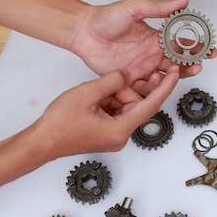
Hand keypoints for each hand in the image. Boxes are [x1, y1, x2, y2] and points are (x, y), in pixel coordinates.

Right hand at [31, 69, 178, 159]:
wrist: (41, 141)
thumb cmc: (59, 125)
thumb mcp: (88, 93)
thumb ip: (112, 81)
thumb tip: (126, 75)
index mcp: (120, 130)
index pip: (151, 105)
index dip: (165, 87)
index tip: (175, 74)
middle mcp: (120, 136)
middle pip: (134, 104)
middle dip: (122, 90)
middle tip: (104, 85)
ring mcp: (113, 135)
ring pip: (123, 106)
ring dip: (112, 96)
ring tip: (92, 95)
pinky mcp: (106, 133)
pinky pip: (114, 111)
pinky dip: (106, 102)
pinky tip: (91, 100)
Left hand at [66, 0, 216, 95]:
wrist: (83, 31)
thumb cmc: (106, 18)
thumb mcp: (135, 8)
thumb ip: (159, 8)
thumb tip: (182, 1)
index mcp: (156, 39)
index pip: (182, 45)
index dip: (197, 48)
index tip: (210, 50)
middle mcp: (152, 55)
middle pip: (178, 65)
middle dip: (190, 66)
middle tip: (197, 65)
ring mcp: (141, 68)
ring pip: (164, 79)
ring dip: (173, 78)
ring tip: (173, 72)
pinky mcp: (129, 79)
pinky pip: (145, 89)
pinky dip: (153, 88)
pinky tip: (156, 80)